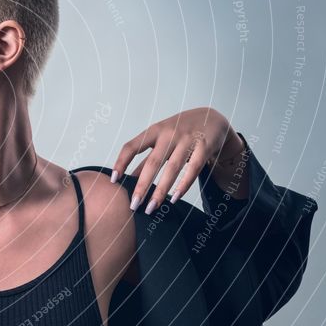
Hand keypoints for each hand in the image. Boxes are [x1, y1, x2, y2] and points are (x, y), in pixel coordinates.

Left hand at [111, 107, 244, 213]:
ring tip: (151, 207)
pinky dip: (183, 185)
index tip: (113, 180)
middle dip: (142, 186)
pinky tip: (173, 199)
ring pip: (172, 168)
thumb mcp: (161, 139)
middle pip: (152, 162)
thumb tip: (129, 179)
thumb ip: (147, 157)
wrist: (212, 117)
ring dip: (160, 190)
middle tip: (133, 205)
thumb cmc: (180, 131)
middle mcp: (169, 133)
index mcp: (154, 131)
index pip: (132, 146)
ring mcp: (187, 139)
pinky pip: (193, 170)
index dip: (121, 163)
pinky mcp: (204, 147)